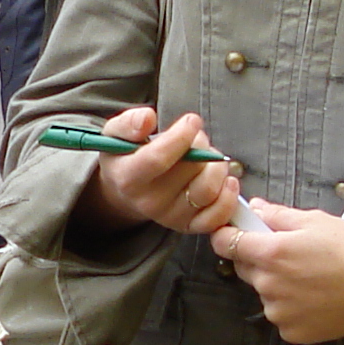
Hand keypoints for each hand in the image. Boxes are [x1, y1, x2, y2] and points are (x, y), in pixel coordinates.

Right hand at [74, 107, 243, 237]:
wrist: (126, 189)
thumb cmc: (126, 156)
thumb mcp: (116, 134)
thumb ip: (129, 123)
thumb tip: (147, 118)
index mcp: (129, 178)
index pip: (158, 159)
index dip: (181, 136)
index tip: (192, 120)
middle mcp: (149, 202)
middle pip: (190, 170)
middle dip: (200, 144)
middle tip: (196, 138)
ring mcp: (171, 217)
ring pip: (208, 190)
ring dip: (216, 166)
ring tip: (207, 157)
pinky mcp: (189, 225)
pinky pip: (218, 216)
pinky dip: (227, 195)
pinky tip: (224, 178)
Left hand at [211, 202, 343, 342]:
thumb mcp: (316, 221)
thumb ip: (278, 215)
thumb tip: (256, 208)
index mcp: (271, 253)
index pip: (225, 243)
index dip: (227, 235)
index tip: (233, 233)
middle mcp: (268, 284)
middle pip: (244, 268)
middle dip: (258, 259)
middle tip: (289, 254)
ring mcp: (278, 311)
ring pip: (263, 292)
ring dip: (276, 284)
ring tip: (309, 277)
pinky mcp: (290, 331)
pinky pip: (280, 315)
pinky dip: (291, 306)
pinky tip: (315, 297)